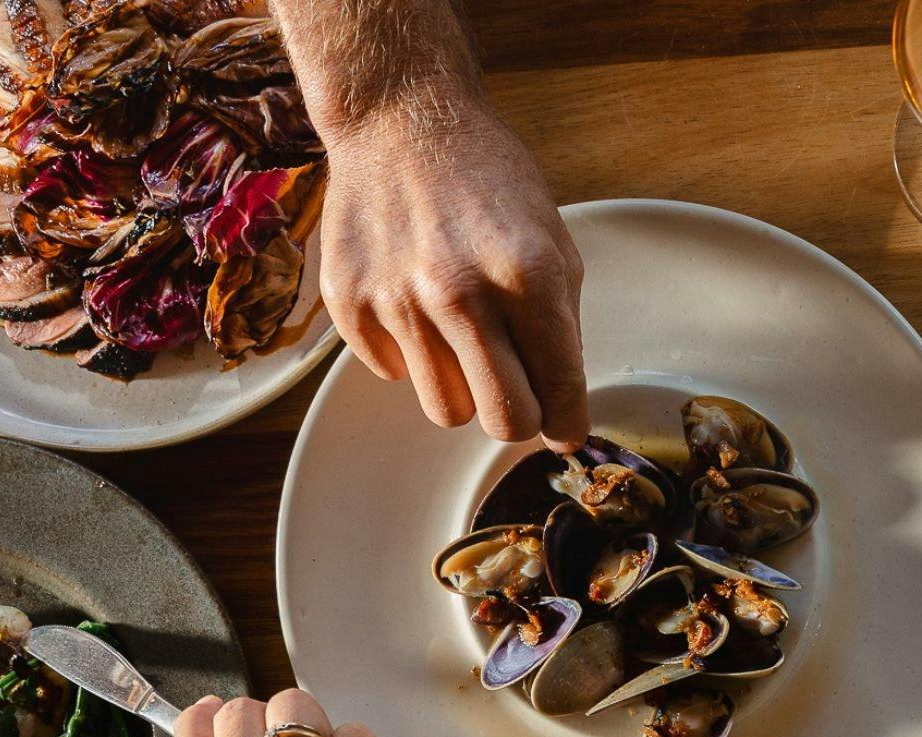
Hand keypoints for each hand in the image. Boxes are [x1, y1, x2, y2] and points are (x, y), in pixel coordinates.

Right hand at [318, 90, 587, 449]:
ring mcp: (400, 303)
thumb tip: (561, 400)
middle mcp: (462, 294)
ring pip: (447, 410)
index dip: (569, 420)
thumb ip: (559, 320)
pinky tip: (414, 304)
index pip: (559, 386)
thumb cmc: (484, 177)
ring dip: (462, 386)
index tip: (567, 430)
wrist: (399, 120)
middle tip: (517, 395)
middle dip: (520, 418)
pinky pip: (393, 374)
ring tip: (459, 336)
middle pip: (505, 420)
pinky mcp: (351, 306)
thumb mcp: (549, 236)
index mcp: (527, 274)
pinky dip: (410, 354)